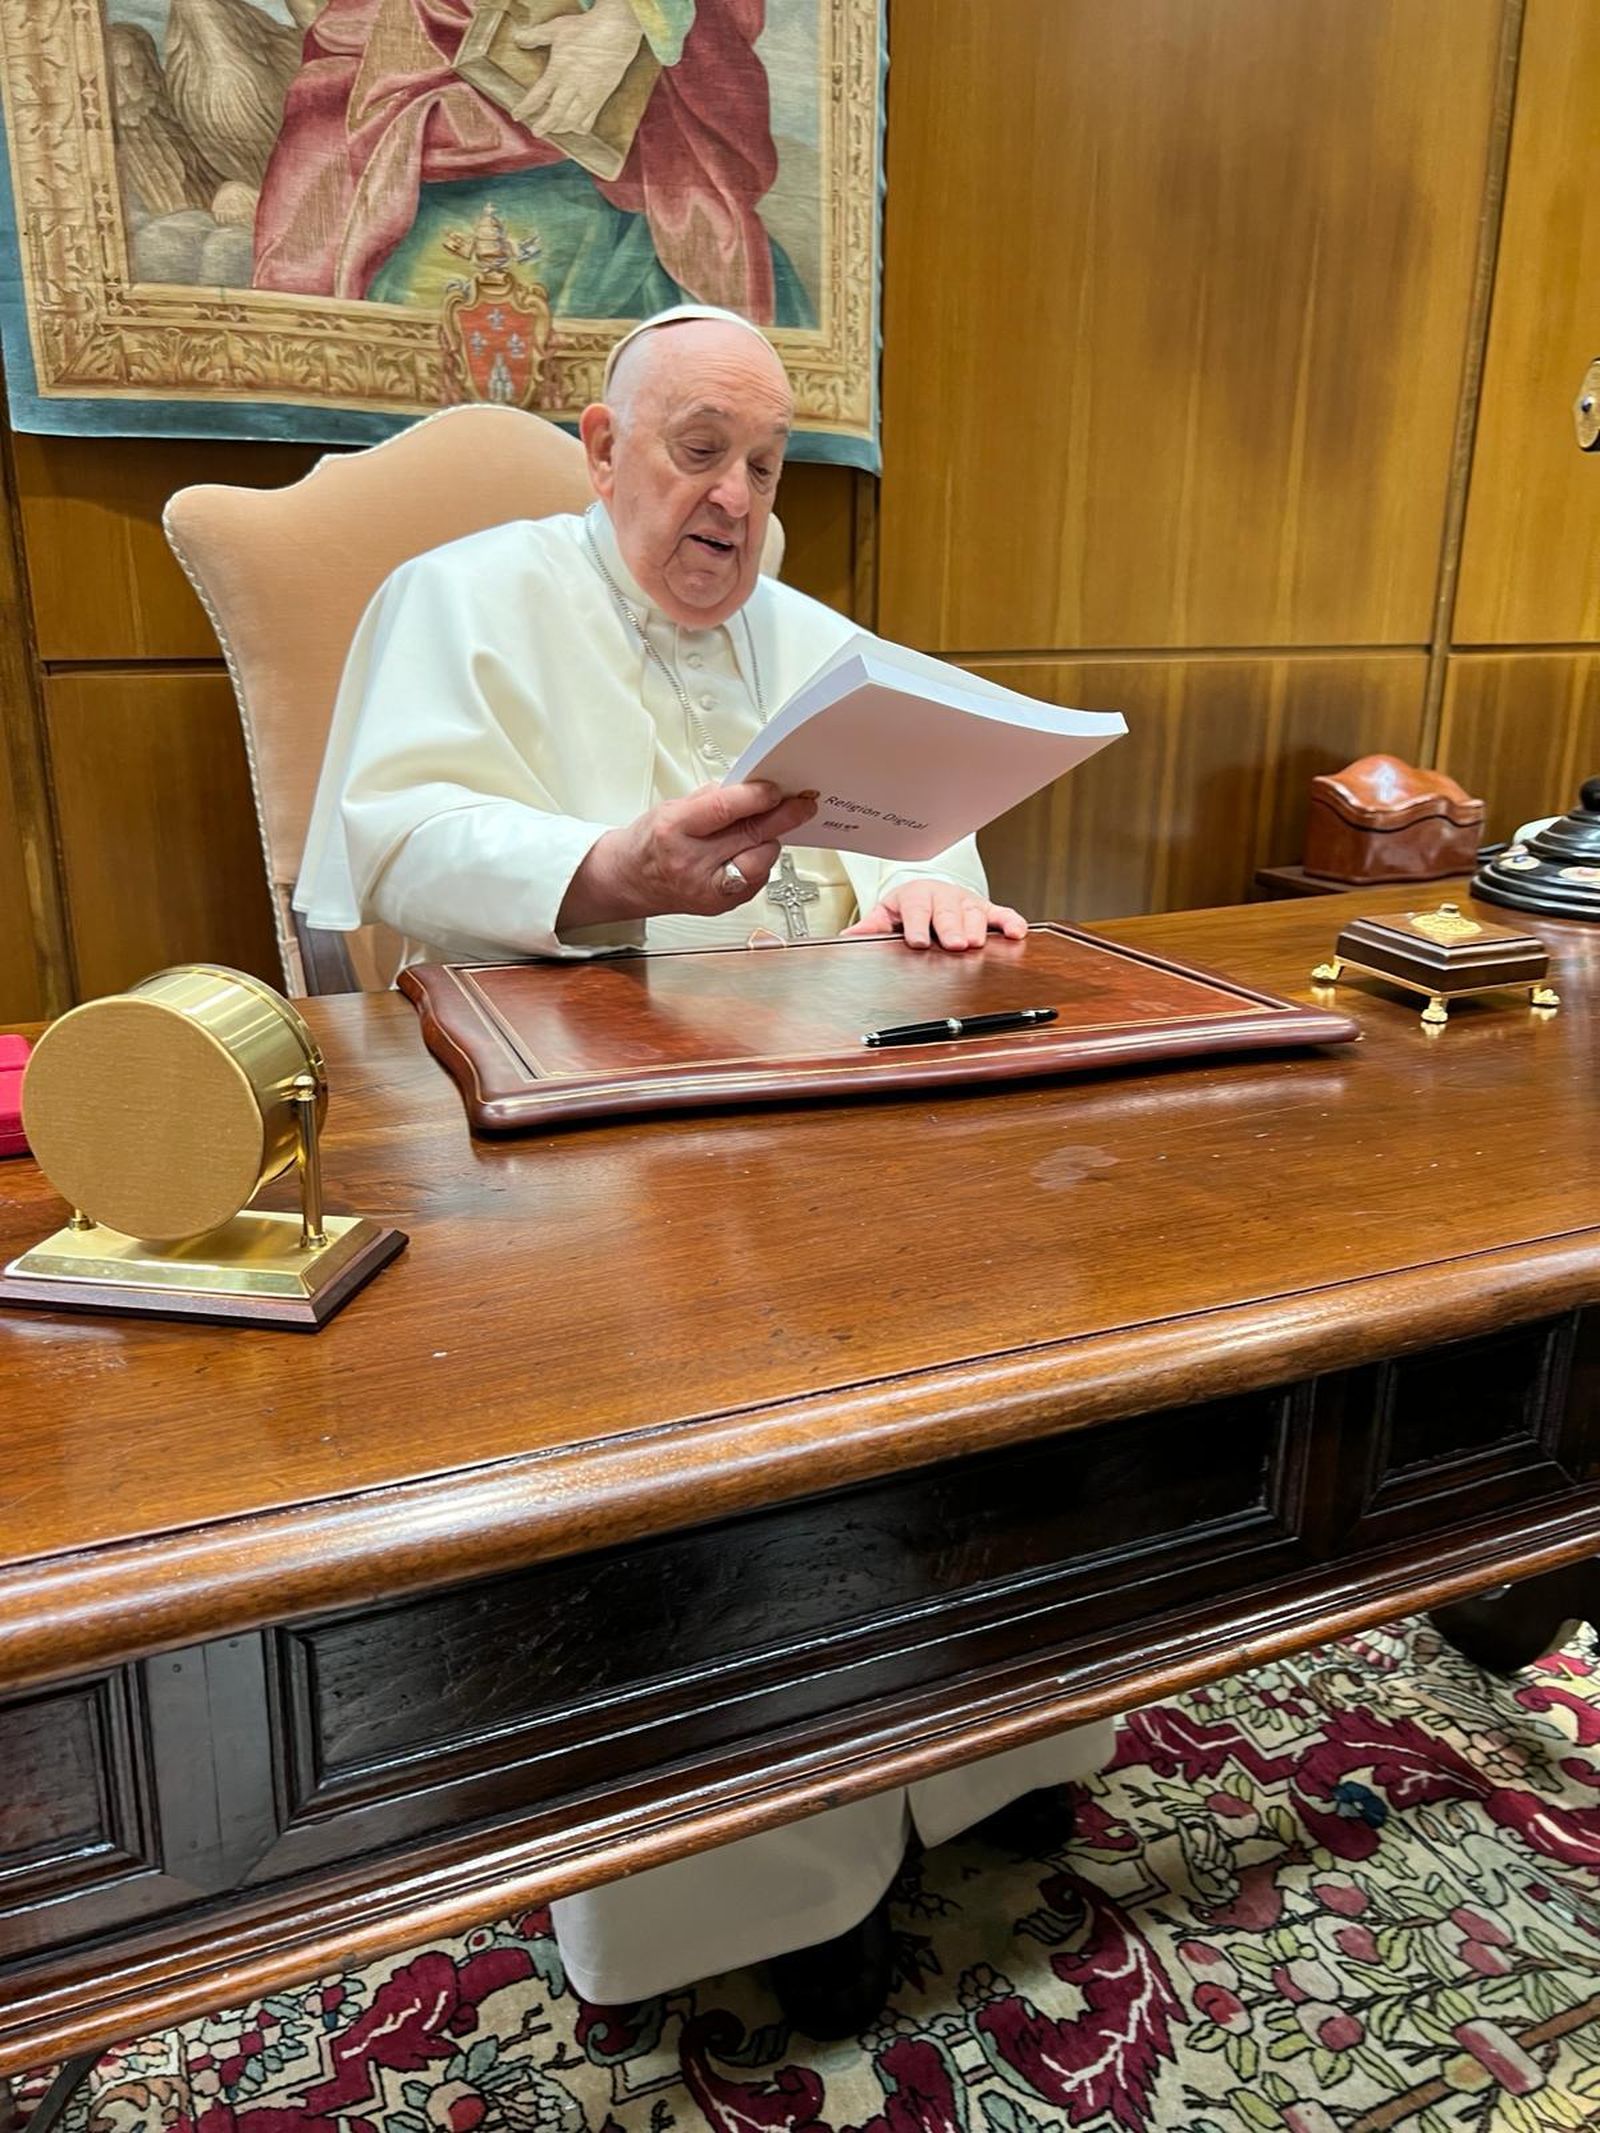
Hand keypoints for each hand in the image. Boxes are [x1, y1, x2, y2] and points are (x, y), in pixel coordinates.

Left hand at [513, 0, 643, 135]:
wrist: (616, 33)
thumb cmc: (585, 29)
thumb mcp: (556, 28)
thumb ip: (536, 35)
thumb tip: (518, 38)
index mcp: (558, 71)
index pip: (537, 95)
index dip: (525, 108)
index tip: (517, 115)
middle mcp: (572, 87)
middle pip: (555, 114)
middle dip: (544, 125)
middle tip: (536, 132)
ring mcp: (587, 95)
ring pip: (572, 122)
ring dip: (561, 128)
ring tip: (554, 128)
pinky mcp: (600, 99)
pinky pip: (588, 121)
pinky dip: (579, 127)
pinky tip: (575, 126)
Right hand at [558, 781, 817, 930]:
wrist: (630, 880)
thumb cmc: (650, 841)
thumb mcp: (673, 807)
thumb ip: (714, 798)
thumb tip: (754, 788)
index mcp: (674, 830)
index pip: (725, 809)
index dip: (757, 797)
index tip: (778, 789)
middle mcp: (690, 863)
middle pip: (750, 836)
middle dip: (782, 817)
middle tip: (803, 803)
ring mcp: (707, 889)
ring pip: (760, 861)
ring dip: (769, 841)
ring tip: (763, 830)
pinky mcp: (720, 905)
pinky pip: (756, 880)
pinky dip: (760, 863)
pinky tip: (751, 853)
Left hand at [842, 880, 1027, 950]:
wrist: (928, 891)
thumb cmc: (908, 907)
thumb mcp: (886, 914)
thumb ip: (870, 927)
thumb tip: (847, 937)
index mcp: (916, 896)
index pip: (916, 909)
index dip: (917, 924)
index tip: (918, 941)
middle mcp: (943, 896)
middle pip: (947, 911)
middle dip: (950, 927)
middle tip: (952, 943)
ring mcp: (965, 902)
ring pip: (973, 913)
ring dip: (975, 928)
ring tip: (976, 944)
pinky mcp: (985, 910)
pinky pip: (1001, 914)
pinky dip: (1010, 922)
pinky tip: (1017, 933)